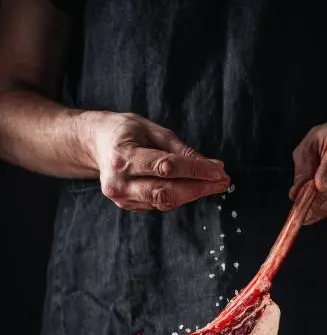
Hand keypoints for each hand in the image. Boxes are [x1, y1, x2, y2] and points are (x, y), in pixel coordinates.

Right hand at [82, 111, 229, 211]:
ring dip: (193, 194)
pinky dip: (180, 196)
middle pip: (166, 191)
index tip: (219, 170)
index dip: (195, 170)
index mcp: (122, 156)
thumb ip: (180, 149)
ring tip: (215, 185)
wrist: (95, 144)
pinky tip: (194, 187)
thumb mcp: (151, 129)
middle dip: (198, 187)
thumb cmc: (125, 132)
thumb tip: (211, 165)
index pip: (165, 167)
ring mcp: (121, 197)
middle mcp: (119, 181)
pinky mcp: (127, 205)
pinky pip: (159, 204)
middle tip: (223, 181)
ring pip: (164, 202)